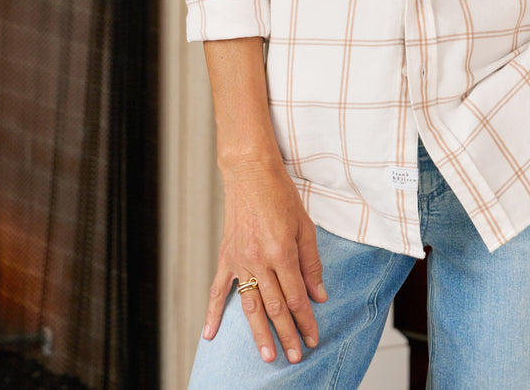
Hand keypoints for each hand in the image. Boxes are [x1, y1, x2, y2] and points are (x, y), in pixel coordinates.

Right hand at [204, 156, 326, 364]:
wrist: (250, 173)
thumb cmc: (281, 195)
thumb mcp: (304, 226)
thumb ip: (311, 263)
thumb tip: (318, 295)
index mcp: (281, 252)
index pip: (296, 297)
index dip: (306, 320)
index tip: (313, 338)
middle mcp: (259, 260)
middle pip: (275, 307)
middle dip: (287, 335)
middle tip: (295, 357)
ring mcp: (240, 260)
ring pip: (250, 305)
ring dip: (259, 333)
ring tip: (267, 356)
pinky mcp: (226, 256)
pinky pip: (217, 290)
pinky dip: (212, 313)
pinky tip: (211, 335)